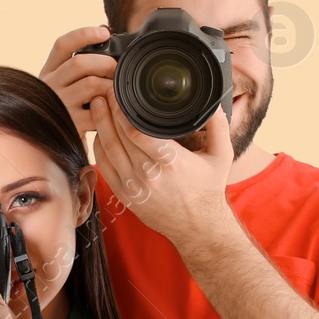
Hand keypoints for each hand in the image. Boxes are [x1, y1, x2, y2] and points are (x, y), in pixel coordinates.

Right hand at [37, 26, 115, 136]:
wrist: (51, 144)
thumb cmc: (67, 109)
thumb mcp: (64, 85)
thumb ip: (78, 65)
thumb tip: (104, 31)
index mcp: (48, 72)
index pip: (62, 45)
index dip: (84, 34)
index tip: (104, 32)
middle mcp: (49, 86)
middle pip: (80, 62)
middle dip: (106, 63)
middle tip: (118, 71)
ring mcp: (58, 105)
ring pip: (91, 84)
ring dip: (111, 86)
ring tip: (117, 92)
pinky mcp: (70, 124)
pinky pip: (99, 110)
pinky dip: (112, 108)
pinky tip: (114, 111)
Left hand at [90, 90, 234, 243]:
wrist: (197, 226)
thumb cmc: (208, 189)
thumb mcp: (222, 156)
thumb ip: (218, 126)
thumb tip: (212, 101)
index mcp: (170, 161)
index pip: (137, 133)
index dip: (123, 111)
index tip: (118, 94)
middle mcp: (148, 174)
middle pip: (118, 137)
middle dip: (108, 112)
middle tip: (104, 92)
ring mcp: (133, 186)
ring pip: (108, 150)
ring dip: (100, 125)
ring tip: (97, 105)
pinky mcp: (124, 194)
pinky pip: (104, 166)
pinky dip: (98, 147)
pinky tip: (98, 131)